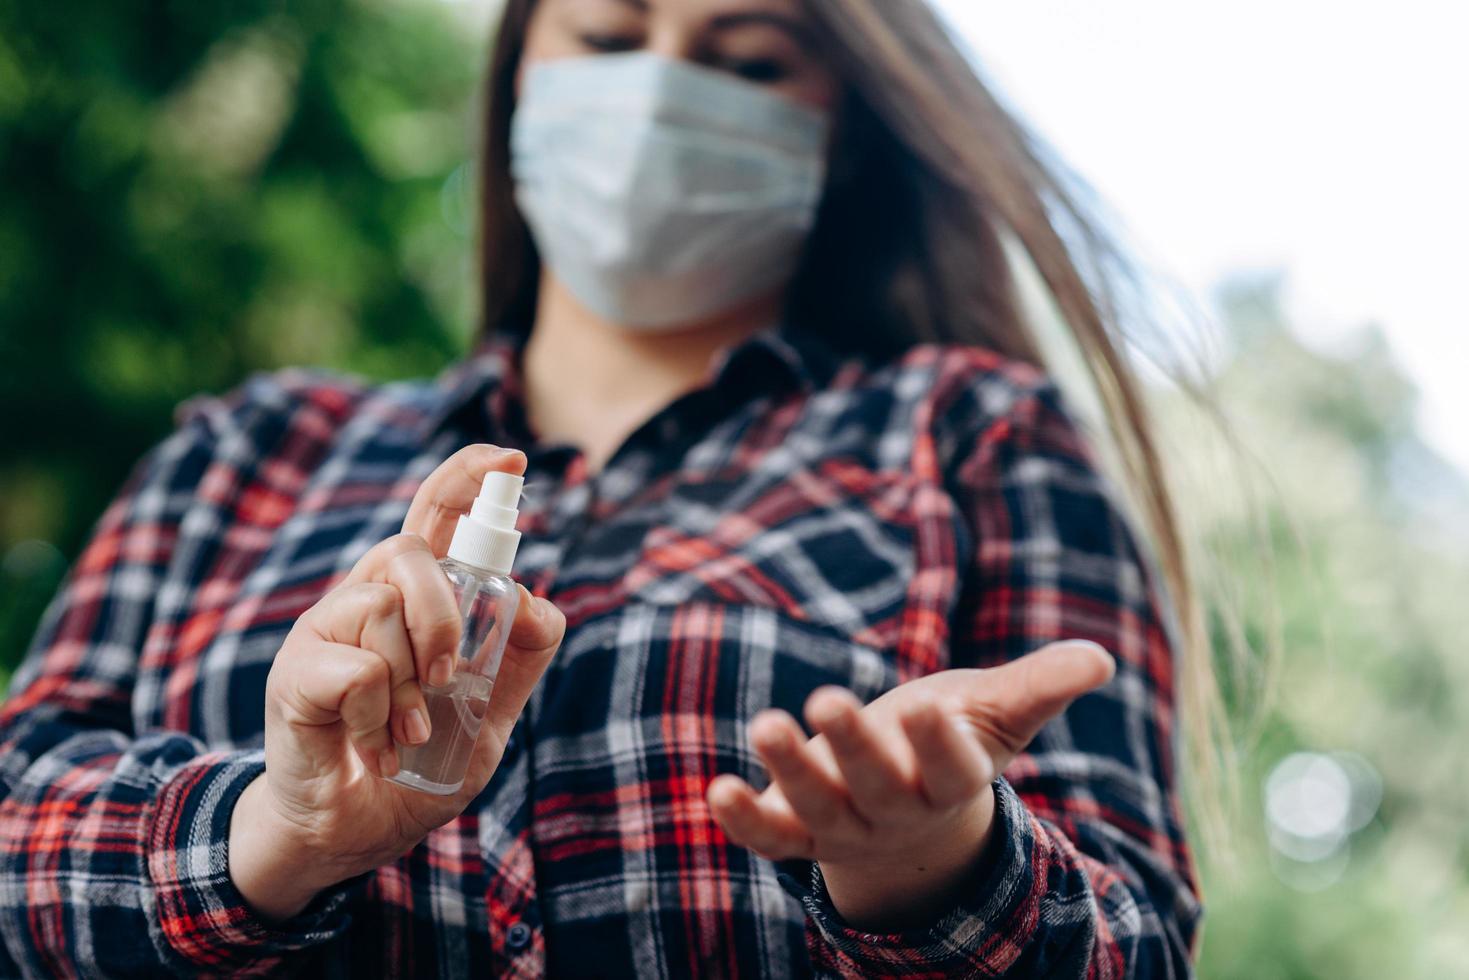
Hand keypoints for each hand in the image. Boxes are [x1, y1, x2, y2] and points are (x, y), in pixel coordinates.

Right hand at [229, 446, 565, 921]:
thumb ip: (519, 661)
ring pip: (382, 605)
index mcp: (414, 601)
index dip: (468, 477)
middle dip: (444, 614)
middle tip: (446, 678)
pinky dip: (381, 718)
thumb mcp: (489, 715)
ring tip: (408, 729)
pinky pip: (359, 670)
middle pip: (409, 549)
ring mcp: (325, 630)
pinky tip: (375, 746)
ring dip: (412, 681)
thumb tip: (543, 603)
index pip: (436, 515)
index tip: (512, 458)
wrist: (353, 831)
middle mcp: (365, 598)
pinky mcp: (296, 673)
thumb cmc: (416, 762)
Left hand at [706, 641, 1114, 930]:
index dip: (941, 744)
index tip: (930, 707)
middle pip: (876, 786)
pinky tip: (716, 789)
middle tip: (830, 698)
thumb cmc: (952, 741)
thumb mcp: (996, 712)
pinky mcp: (797, 831)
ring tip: (768, 721)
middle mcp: (896, 810)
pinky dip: (744, 819)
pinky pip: (771, 837)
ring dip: (790, 769)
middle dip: (854, 746)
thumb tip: (1101, 659)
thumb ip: (1041, 685)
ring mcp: (844, 826)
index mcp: (950, 780)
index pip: (952, 768)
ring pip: (818, 806)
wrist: (907, 815)